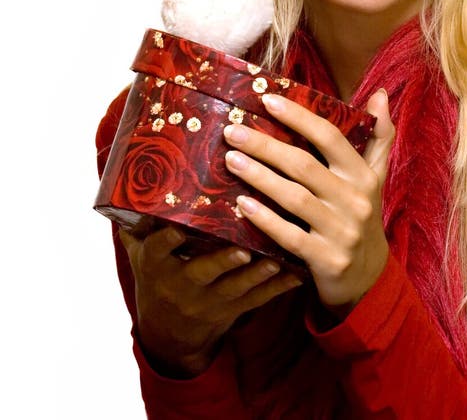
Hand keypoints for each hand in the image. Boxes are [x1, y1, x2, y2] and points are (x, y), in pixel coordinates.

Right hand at [119, 226, 302, 376]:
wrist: (167, 334)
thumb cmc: (156, 277)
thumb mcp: (139, 253)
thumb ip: (137, 221)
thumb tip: (131, 171)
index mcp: (156, 265)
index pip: (157, 251)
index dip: (166, 240)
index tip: (177, 226)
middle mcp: (181, 285)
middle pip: (201, 273)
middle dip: (222, 262)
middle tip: (242, 249)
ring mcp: (207, 301)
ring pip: (234, 289)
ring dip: (257, 275)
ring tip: (276, 259)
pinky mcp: (231, 311)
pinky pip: (256, 301)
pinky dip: (277, 288)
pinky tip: (297, 274)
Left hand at [223, 88, 394, 311]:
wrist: (370, 280)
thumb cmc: (362, 218)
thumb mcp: (375, 178)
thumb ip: (378, 137)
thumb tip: (380, 93)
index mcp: (363, 175)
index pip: (330, 137)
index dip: (299, 117)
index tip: (267, 100)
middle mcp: (355, 200)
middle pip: (304, 165)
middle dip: (266, 146)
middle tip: (232, 131)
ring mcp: (341, 232)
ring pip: (294, 198)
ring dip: (259, 177)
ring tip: (230, 160)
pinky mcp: (326, 260)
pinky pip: (290, 236)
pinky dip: (266, 219)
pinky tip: (242, 205)